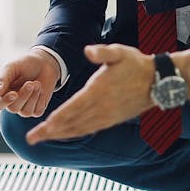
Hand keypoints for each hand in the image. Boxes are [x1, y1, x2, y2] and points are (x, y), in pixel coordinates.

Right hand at [0, 49, 60, 117]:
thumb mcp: (11, 67)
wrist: (43, 64)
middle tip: (31, 83)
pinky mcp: (37, 110)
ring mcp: (24, 108)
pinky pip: (37, 111)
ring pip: (26, 112)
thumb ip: (3, 79)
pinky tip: (41, 88)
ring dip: (33, 96)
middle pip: (13, 108)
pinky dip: (41, 99)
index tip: (15, 94)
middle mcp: (12, 103)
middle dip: (23, 95)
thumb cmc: (24, 65)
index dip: (5, 101)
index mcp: (2, 93)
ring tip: (37, 83)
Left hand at [26, 44, 153, 143]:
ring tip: (42, 138)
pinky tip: (64, 134)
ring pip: (78, 128)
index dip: (55, 120)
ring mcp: (106, 116)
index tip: (41, 128)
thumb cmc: (136, 65)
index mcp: (98, 90)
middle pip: (71, 123)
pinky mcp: (111, 120)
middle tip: (31, 139)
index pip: (72, 108)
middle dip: (50, 131)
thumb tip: (87, 51)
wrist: (158, 82)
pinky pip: (88, 129)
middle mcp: (101, 107)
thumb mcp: (120, 52)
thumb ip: (102, 52)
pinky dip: (74, 133)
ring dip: (59, 134)